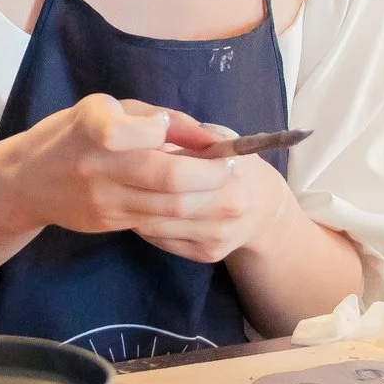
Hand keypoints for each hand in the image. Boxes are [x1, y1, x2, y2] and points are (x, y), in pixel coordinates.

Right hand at [0, 97, 286, 263]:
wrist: (27, 181)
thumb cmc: (73, 133)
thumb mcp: (108, 108)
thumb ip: (159, 118)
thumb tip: (209, 137)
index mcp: (91, 126)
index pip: (136, 132)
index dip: (173, 132)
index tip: (195, 130)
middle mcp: (95, 166)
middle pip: (167, 179)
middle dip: (211, 175)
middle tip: (231, 165)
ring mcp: (102, 200)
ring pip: (171, 209)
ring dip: (209, 199)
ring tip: (224, 185)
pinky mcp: (109, 223)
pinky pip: (159, 224)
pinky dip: (188, 215)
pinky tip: (200, 203)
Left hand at [138, 144, 301, 265]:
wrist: (264, 210)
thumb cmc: (234, 165)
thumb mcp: (221, 139)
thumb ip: (192, 132)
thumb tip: (154, 128)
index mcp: (229, 177)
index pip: (175, 175)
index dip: (148, 165)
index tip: (130, 155)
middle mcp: (226, 210)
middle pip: (164, 204)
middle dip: (136, 190)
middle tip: (119, 176)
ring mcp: (216, 237)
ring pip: (157, 226)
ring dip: (135, 209)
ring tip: (128, 192)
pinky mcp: (205, 255)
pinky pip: (161, 241)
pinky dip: (145, 226)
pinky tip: (144, 211)